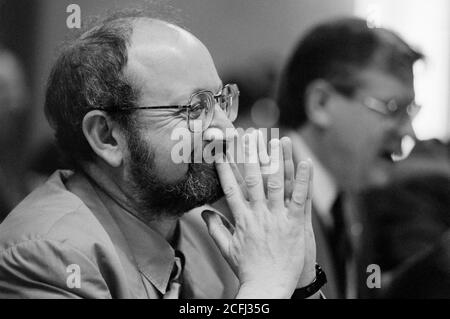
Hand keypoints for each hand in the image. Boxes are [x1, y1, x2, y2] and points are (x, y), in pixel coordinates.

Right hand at [202, 131, 314, 297]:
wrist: (267, 286)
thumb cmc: (247, 268)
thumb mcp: (227, 248)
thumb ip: (214, 229)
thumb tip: (203, 214)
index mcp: (241, 219)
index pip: (230, 188)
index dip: (224, 168)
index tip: (220, 152)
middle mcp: (257, 214)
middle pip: (252, 179)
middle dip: (249, 155)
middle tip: (248, 136)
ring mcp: (276, 218)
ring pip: (276, 183)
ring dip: (276, 160)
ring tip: (276, 140)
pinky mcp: (293, 224)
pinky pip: (299, 198)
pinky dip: (302, 180)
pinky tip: (304, 162)